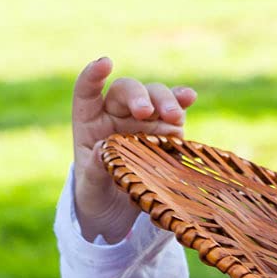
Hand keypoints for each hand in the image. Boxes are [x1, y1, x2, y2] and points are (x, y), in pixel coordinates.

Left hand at [70, 57, 196, 243]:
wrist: (119, 213)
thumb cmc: (97, 195)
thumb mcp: (90, 188)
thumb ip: (93, 169)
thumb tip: (101, 149)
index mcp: (89, 122)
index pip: (87, 92)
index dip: (93, 76)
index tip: (104, 64)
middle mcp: (116, 114)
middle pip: (127, 91)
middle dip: (139, 96)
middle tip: (146, 112)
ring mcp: (143, 120)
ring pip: (154, 96)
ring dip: (165, 102)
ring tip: (174, 118)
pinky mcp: (165, 130)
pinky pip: (175, 110)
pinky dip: (182, 101)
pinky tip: (189, 97)